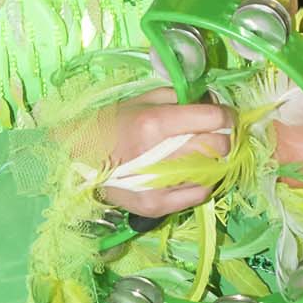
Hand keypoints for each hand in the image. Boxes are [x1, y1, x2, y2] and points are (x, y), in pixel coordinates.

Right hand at [93, 89, 233, 212]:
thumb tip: (213, 103)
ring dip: (211, 161)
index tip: (224, 117)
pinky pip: (199, 194)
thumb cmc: (111, 124)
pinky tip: (188, 173)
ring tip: (196, 154)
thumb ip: (179, 97)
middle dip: (221, 139)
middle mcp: (157, 155)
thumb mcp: (141, 100)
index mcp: (153, 123)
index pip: (212, 120)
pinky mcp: (155, 206)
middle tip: (212, 135)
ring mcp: (157, 185)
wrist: (75, 158)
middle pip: (216, 147)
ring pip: (211, 171)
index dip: (226, 116)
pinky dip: (201, 182)